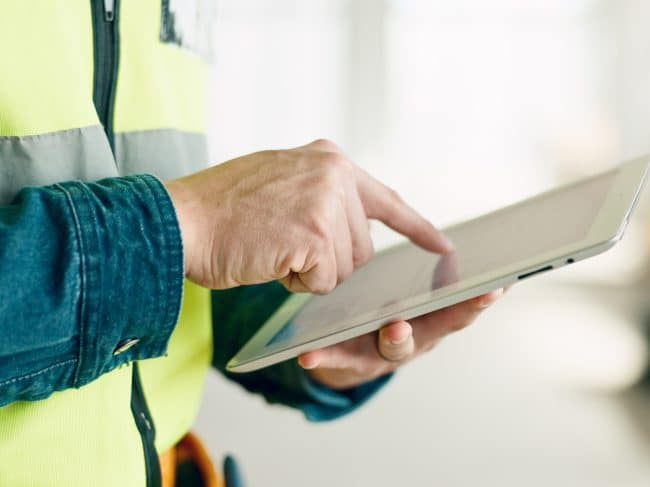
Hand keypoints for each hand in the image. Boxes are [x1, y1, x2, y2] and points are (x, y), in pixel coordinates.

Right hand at [166, 139, 452, 291]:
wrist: (180, 220)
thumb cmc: (221, 209)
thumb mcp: (280, 181)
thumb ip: (321, 195)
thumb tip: (351, 229)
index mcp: (329, 159)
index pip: (386, 199)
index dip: (415, 227)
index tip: (442, 247)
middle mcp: (335, 173)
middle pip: (362, 247)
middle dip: (329, 260)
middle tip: (284, 243)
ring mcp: (327, 202)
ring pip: (345, 267)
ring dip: (310, 271)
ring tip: (272, 246)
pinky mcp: (315, 234)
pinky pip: (325, 281)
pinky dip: (298, 282)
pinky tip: (270, 258)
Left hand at [298, 288, 503, 389]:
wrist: (351, 348)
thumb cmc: (386, 309)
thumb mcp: (409, 290)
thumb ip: (424, 270)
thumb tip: (445, 240)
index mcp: (430, 317)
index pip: (460, 306)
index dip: (479, 299)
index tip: (499, 285)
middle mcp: (414, 337)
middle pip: (434, 330)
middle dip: (449, 317)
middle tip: (458, 300)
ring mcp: (383, 352)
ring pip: (394, 349)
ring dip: (397, 339)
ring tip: (394, 329)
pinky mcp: (352, 360)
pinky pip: (339, 358)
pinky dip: (326, 356)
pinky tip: (309, 354)